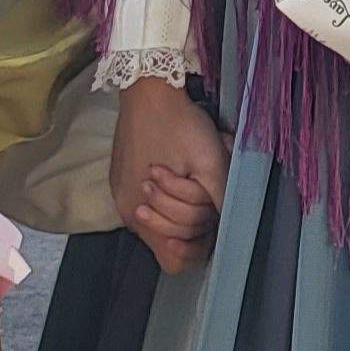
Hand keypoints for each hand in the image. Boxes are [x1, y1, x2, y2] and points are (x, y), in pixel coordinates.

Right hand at [111, 79, 226, 274]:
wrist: (148, 89)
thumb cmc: (180, 125)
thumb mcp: (211, 165)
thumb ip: (219, 202)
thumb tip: (229, 227)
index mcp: (141, 212)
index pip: (174, 261)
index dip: (197, 249)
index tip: (212, 224)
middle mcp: (127, 210)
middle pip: (169, 241)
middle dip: (192, 222)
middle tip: (204, 189)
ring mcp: (120, 194)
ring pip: (160, 221)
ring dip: (180, 206)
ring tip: (190, 175)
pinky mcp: (120, 179)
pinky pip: (149, 203)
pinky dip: (167, 194)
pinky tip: (177, 171)